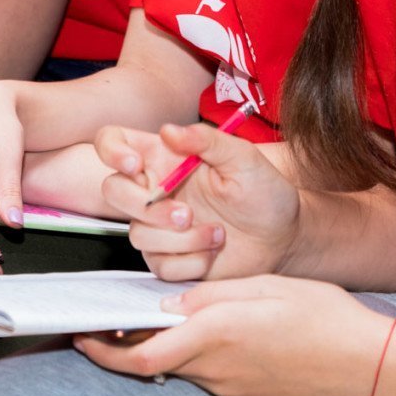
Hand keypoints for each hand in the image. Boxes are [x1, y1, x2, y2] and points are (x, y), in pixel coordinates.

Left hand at [76, 276, 395, 395]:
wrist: (366, 363)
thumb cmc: (322, 315)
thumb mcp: (264, 285)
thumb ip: (211, 294)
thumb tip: (169, 304)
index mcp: (215, 334)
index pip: (141, 353)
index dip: (104, 348)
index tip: (81, 334)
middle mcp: (216, 369)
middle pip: (157, 362)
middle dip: (131, 344)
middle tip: (113, 323)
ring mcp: (232, 389)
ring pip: (187, 367)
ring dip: (175, 346)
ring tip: (184, 317)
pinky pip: (214, 375)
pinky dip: (204, 356)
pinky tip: (227, 334)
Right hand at [96, 122, 300, 282]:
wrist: (284, 237)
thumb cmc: (266, 192)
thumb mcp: (243, 158)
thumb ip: (207, 140)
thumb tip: (169, 130)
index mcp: (166, 157)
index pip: (114, 142)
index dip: (111, 150)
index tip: (134, 165)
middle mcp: (155, 189)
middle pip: (113, 190)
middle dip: (147, 207)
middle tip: (185, 214)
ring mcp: (158, 226)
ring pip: (138, 234)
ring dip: (181, 239)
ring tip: (219, 233)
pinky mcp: (168, 258)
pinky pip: (159, 264)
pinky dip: (190, 261)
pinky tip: (213, 251)